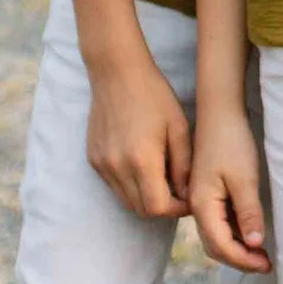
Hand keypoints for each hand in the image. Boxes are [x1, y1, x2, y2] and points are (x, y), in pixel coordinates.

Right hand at [84, 50, 193, 218]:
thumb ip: (184, 166)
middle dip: (163, 208)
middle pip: (141, 210)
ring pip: (126, 201)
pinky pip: (114, 186)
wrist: (117, 73)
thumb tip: (187, 194)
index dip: (177, 210)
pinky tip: (142, 167)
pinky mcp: (93, 159)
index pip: (158, 208)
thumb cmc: (154, 96)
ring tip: (162, 181)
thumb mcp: (178, 128)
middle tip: (178, 193)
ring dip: (145, 199)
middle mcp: (117, 167)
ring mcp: (102, 165)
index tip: (189, 199)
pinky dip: (130, 186)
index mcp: (142, 160)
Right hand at [189, 105, 271, 272]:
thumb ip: (248, 212)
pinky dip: (234, 234)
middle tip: (266, 265)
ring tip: (261, 254)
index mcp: (202, 204)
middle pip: (215, 246)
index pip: (221, 246)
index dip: (243, 260)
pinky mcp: (206, 192)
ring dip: (237, 248)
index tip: (266, 265)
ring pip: (215, 236)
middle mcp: (196, 206)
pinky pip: (218, 222)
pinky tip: (251, 232)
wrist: (219, 112)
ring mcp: (200, 199)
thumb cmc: (231, 142)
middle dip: (240, 259)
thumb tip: (255, 244)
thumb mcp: (245, 178)